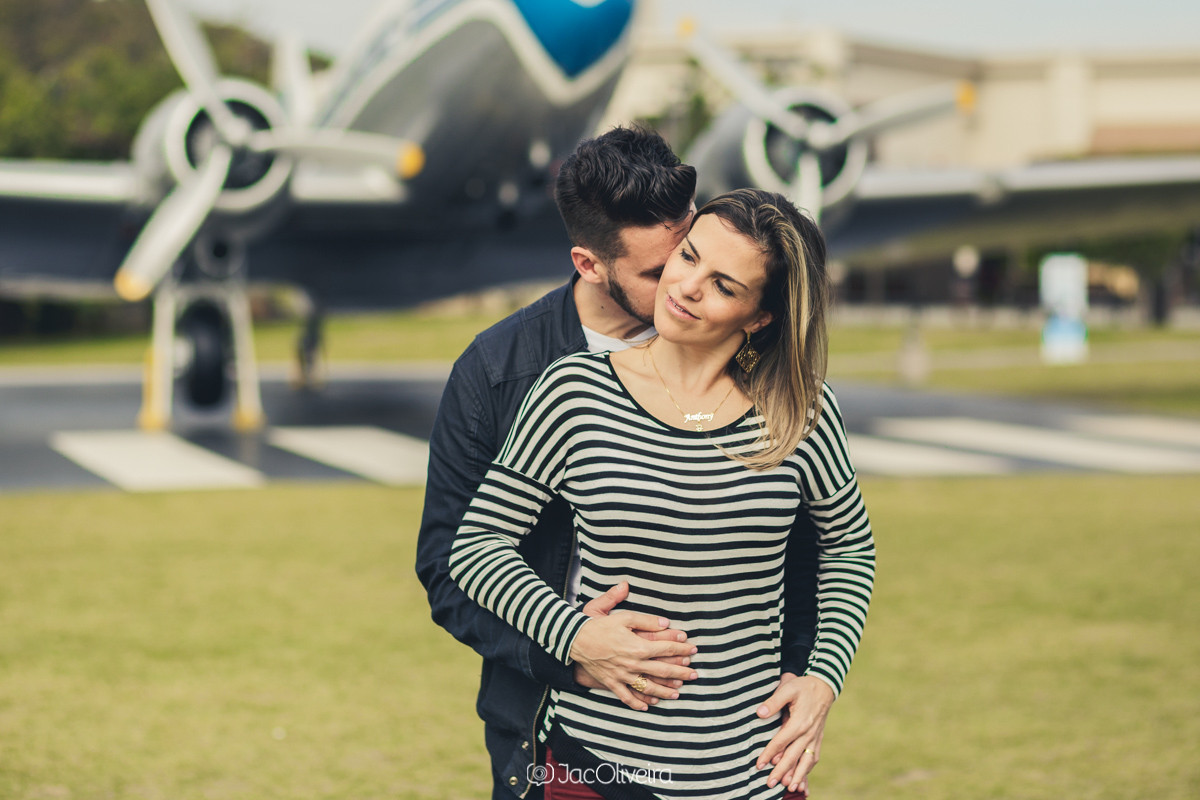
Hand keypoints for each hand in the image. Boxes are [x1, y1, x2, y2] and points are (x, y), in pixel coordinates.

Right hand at [574, 582, 691, 704]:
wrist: (574, 639)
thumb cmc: (599, 625)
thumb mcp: (623, 616)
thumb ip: (646, 619)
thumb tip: (665, 622)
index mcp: (638, 646)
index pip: (665, 648)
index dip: (681, 648)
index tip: (693, 649)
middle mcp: (633, 664)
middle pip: (662, 671)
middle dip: (681, 673)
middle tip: (695, 675)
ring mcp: (622, 676)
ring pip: (648, 687)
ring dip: (664, 691)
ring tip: (677, 693)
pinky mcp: (611, 683)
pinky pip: (626, 696)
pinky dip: (637, 703)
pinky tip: (647, 706)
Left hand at [755, 673, 834, 794]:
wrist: (825, 686)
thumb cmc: (804, 687)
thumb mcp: (788, 688)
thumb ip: (774, 702)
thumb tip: (759, 713)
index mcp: (799, 722)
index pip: (780, 742)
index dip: (769, 754)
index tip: (759, 765)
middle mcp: (808, 733)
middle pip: (793, 756)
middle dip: (781, 772)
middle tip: (770, 784)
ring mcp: (815, 737)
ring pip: (806, 761)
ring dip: (797, 775)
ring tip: (789, 788)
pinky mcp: (818, 738)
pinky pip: (814, 757)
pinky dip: (808, 769)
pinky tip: (802, 777)